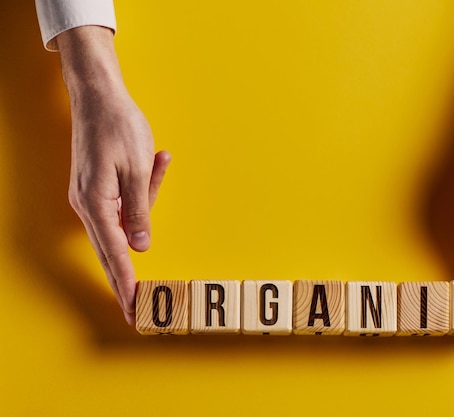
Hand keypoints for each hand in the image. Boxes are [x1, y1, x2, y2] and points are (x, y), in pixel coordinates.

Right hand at [57, 27, 169, 324]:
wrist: (100, 97)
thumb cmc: (119, 128)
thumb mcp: (136, 171)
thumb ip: (138, 212)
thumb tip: (139, 247)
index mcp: (95, 203)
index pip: (114, 253)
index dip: (125, 283)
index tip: (133, 308)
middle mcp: (88, 205)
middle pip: (110, 249)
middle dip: (126, 278)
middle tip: (136, 310)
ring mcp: (91, 197)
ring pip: (124, 220)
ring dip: (145, 198)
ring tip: (154, 159)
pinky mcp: (99, 189)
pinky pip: (124, 201)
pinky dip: (142, 188)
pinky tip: (155, 159)